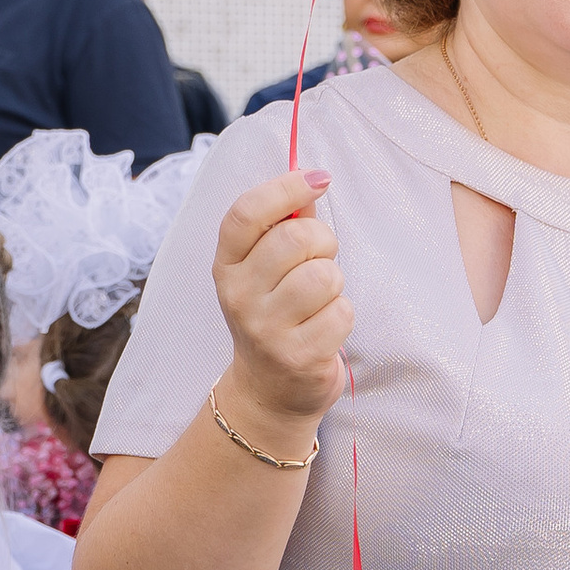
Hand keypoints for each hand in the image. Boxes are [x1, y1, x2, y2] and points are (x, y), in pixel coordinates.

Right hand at [212, 170, 351, 439]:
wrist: (268, 391)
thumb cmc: (276, 314)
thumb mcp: (265, 270)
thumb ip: (285, 225)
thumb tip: (313, 178)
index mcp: (227, 265)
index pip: (246, 213)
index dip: (286, 188)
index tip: (319, 179)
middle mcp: (238, 295)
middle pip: (296, 238)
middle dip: (324, 241)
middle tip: (321, 260)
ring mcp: (265, 329)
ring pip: (324, 275)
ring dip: (335, 282)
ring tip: (320, 300)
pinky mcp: (297, 356)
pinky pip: (341, 312)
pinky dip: (342, 315)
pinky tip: (324, 329)